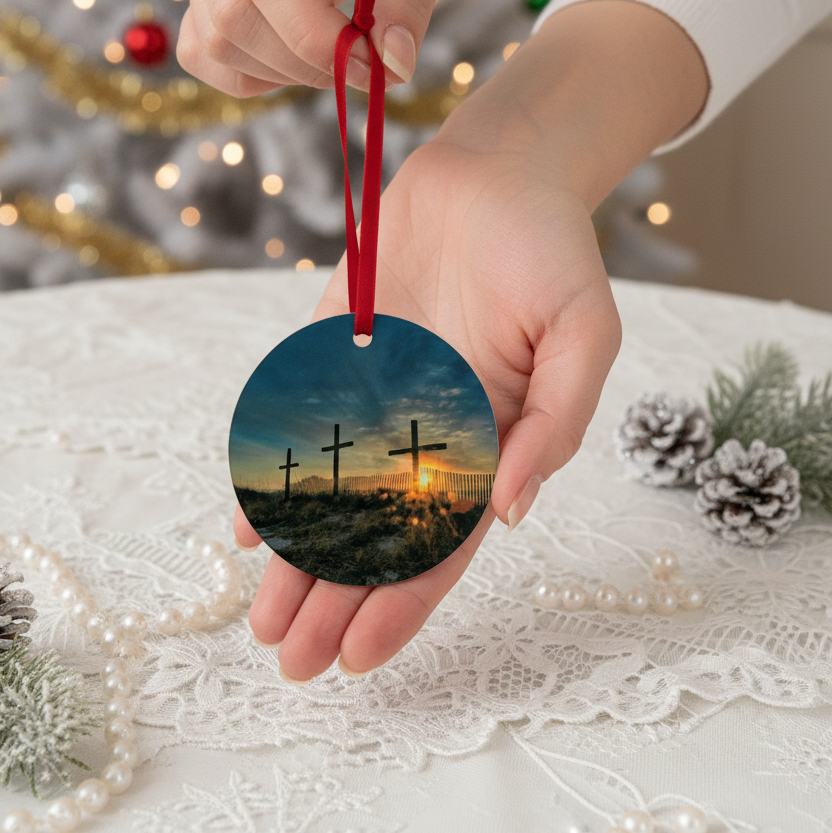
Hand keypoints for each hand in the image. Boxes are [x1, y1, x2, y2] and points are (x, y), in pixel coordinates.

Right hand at [177, 0, 458, 94]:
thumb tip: (394, 65)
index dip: (317, 37)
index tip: (372, 67)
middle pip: (233, 16)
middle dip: (306, 62)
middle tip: (363, 60)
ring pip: (216, 42)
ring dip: (284, 72)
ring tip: (338, 49)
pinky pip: (204, 52)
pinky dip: (253, 73)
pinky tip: (301, 55)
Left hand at [240, 121, 620, 681]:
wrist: (490, 170)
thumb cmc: (549, 249)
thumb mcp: (584, 333)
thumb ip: (556, 423)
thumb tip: (514, 511)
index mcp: (491, 443)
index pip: (444, 546)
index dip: (403, 603)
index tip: (358, 657)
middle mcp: (431, 436)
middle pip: (380, 539)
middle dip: (337, 601)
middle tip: (291, 662)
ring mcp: (380, 403)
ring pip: (333, 501)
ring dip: (299, 561)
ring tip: (262, 621)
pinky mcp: (336, 363)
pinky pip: (300, 432)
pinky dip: (275, 480)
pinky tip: (248, 529)